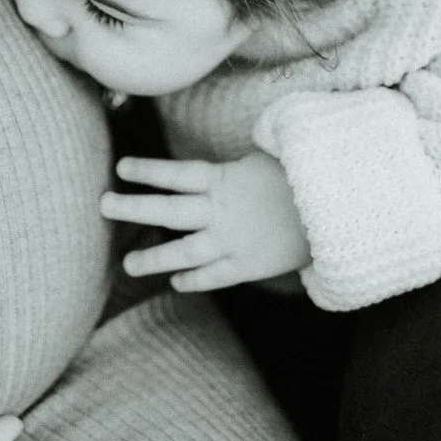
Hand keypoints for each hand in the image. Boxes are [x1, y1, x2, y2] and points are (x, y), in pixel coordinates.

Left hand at [101, 154, 310, 291]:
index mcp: (226, 180)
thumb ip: (233, 167)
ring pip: (184, 251)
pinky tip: (176, 281)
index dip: (149, 171)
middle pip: (169, 210)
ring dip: (154, 258)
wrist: (336, 211)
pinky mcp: (248, 266)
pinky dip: (193, 280)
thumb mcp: (265, 159)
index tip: (122, 168)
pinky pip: (213, 276)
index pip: (177, 174)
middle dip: (134, 207)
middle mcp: (222, 212)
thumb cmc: (303, 177)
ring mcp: (233, 242)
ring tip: (130, 263)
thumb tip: (213, 166)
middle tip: (104, 204)